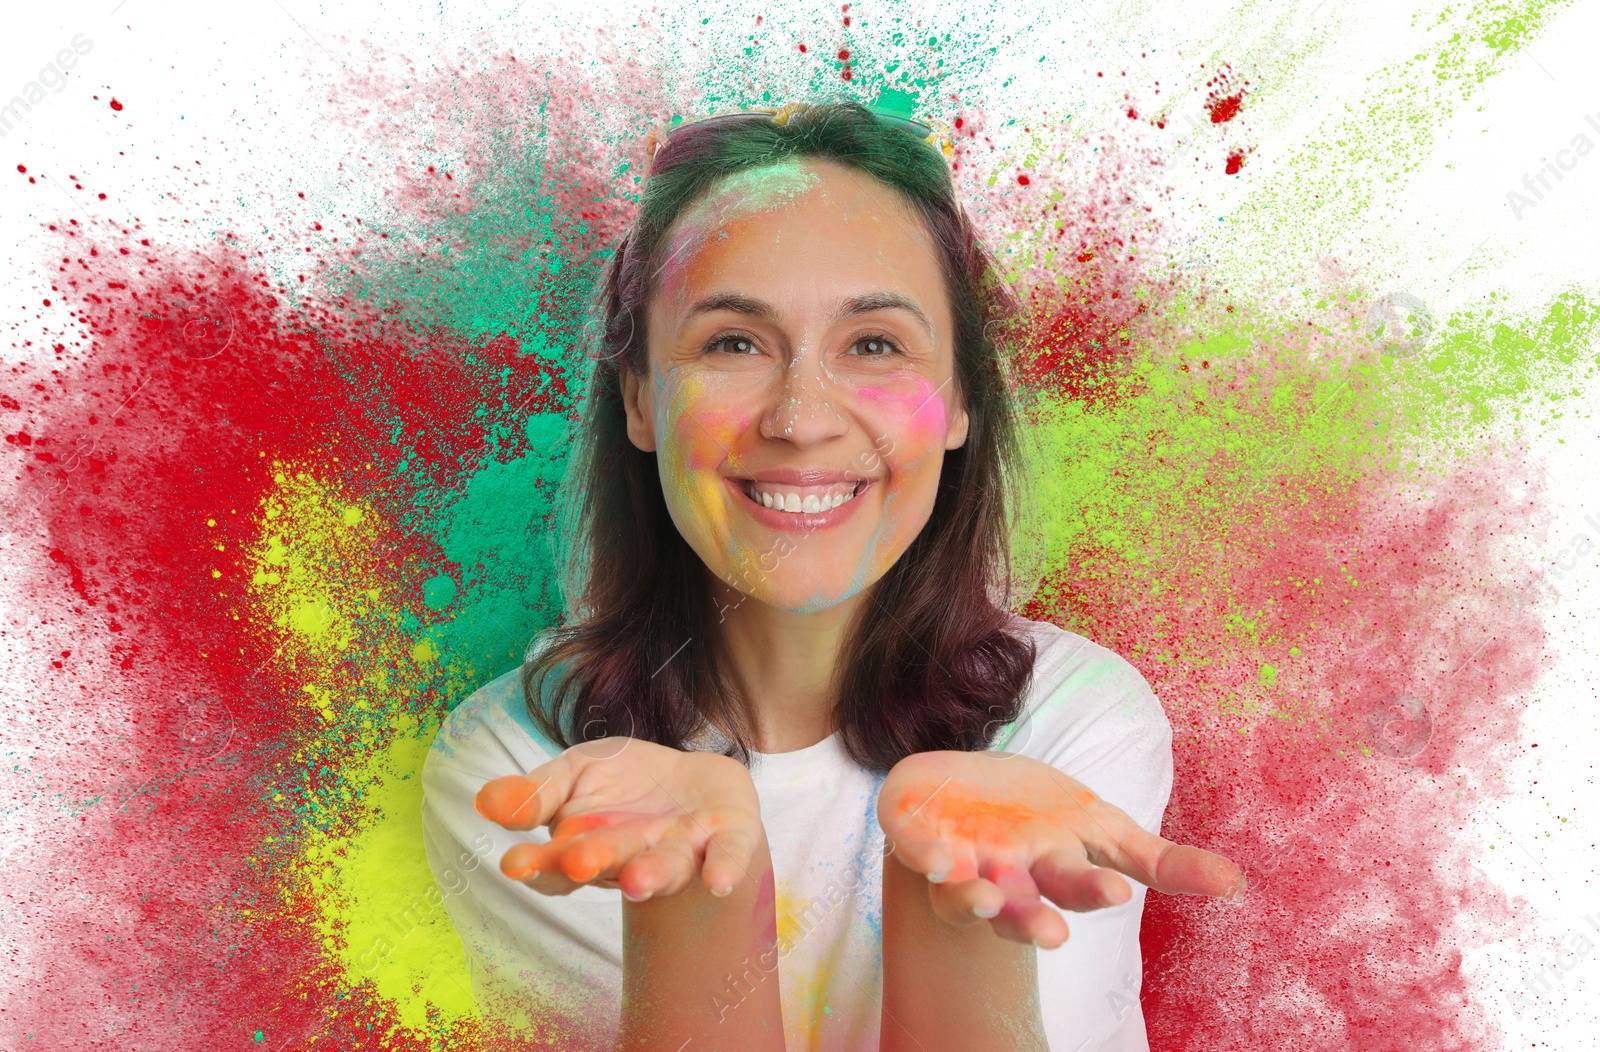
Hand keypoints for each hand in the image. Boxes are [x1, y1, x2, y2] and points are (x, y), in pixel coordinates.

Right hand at [475, 738, 765, 901]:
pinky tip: (719, 882)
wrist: (694, 779)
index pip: (556, 867)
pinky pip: (727, 855)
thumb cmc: (624, 783)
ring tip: (637, 879)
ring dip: (652, 875)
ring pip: (665, 868)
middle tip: (575, 861)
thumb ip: (535, 792)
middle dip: (593, 862)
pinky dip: (724, 868)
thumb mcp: (575, 773)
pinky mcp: (726, 837)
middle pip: (610, 864)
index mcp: (586, 848)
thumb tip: (484, 801)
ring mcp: (681, 850)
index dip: (537, 866)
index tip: (514, 863)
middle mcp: (633, 859)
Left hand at [877, 750, 1243, 947]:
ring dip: (976, 902)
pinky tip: (935, 860)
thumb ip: (1161, 862)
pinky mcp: (913, 835)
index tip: (1118, 894)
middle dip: (1036, 923)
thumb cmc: (1035, 814)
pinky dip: (923, 857)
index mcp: (1051, 871)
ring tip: (990, 898)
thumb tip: (1239, 883)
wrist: (956, 787)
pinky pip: (912, 849)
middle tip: (1054, 934)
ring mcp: (957, 859)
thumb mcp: (1101, 827)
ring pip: (963, 897)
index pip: (1075, 887)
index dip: (1093, 892)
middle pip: (1021, 908)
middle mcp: (1005, 876)